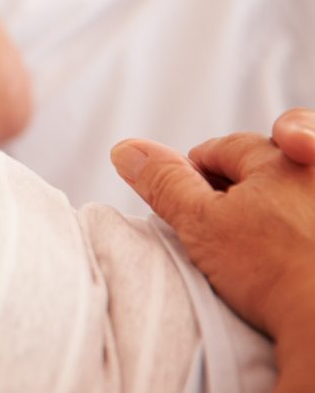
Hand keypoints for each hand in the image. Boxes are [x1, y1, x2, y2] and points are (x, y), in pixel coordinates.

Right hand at [110, 109, 314, 339]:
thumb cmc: (273, 273)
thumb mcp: (201, 224)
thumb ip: (163, 182)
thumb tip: (126, 150)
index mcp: (281, 156)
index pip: (222, 148)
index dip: (193, 173)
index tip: (185, 203)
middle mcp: (314, 167)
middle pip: (261, 162)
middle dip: (235, 182)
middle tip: (220, 222)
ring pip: (290, 188)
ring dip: (270, 202)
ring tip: (256, 240)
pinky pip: (307, 213)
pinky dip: (296, 223)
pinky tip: (288, 253)